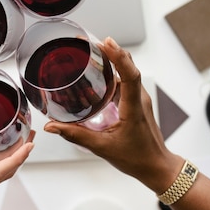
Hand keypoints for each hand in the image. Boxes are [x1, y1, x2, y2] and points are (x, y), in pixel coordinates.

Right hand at [44, 37, 182, 192]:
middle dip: (112, 51)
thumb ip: (76, 136)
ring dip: (114, 60)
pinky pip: (127, 82)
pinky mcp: (137, 104)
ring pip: (128, 73)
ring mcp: (140, 101)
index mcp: (134, 108)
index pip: (130, 75)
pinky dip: (114, 73)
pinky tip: (100, 74)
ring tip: (94, 51)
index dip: (119, 57)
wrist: (157, 167)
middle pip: (129, 68)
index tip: (106, 43)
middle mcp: (139, 100)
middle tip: (92, 41)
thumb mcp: (103, 148)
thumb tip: (52, 126)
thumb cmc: (137, 159)